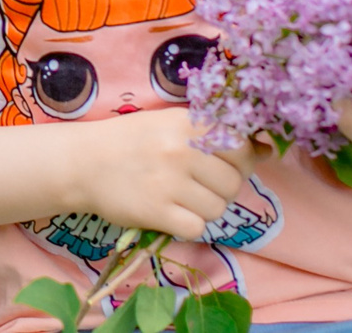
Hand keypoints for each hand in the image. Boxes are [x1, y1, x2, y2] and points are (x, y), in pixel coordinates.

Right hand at [61, 111, 252, 236]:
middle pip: (233, 183)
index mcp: (187, 123)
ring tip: (181, 198)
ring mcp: (169, 182)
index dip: (239, 160)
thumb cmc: (132, 141)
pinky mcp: (156, 212)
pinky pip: (197, 228)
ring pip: (218, 208)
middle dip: (222, 188)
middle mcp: (181, 150)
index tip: (222, 163)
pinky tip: (171, 213)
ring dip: (204, 209)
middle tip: (197, 184)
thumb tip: (269, 149)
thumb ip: (217, 133)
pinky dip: (188, 225)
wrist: (82, 162)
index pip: (241, 146)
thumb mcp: (172, 124)